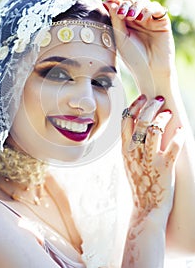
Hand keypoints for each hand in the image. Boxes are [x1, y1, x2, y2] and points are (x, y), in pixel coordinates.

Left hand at [103, 0, 175, 92]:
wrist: (150, 70)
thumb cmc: (133, 57)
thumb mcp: (120, 37)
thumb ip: (115, 19)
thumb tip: (108, 1)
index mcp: (124, 22)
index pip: (120, 5)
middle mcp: (137, 18)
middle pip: (130, 1)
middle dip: (125, 4)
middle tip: (121, 13)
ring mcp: (149, 19)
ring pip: (143, 2)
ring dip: (136, 6)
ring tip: (131, 16)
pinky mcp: (162, 21)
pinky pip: (157, 8)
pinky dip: (149, 9)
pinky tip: (141, 18)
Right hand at [121, 94, 184, 218]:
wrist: (146, 208)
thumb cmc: (140, 183)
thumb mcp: (129, 162)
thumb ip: (132, 145)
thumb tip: (139, 125)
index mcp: (125, 150)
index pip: (126, 120)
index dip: (135, 106)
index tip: (142, 98)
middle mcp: (135, 153)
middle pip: (140, 121)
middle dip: (150, 106)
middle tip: (158, 100)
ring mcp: (149, 160)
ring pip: (154, 130)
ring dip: (163, 118)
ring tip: (169, 113)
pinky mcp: (165, 168)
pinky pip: (173, 147)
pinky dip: (179, 136)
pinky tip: (181, 131)